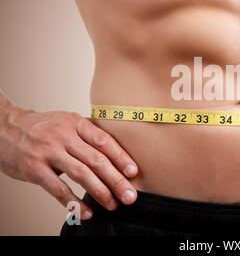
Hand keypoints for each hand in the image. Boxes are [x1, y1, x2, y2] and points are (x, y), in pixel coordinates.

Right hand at [0, 106, 138, 219]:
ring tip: (112, 204)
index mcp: (75, 123)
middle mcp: (63, 135)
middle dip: (116, 180)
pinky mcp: (34, 169)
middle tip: (129, 195)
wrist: (4, 128)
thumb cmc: (43, 128)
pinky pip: (58, 189)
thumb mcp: (66, 122)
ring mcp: (48, 152)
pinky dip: (73, 203)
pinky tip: (86, 212)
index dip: (121, 157)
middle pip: (96, 160)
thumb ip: (87, 136)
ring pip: (81, 174)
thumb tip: (117, 156)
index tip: (133, 172)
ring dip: (100, 191)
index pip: (104, 141)